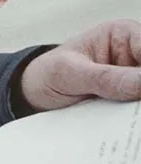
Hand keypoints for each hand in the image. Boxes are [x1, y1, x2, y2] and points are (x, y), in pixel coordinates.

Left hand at [20, 19, 140, 111]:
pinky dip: (134, 120)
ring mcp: (135, 80)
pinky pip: (137, 111)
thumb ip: (105, 78)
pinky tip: (128, 129)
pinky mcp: (130, 101)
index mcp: (123, 34)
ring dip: (138, 110)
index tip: (139, 90)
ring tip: (128, 119)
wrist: (33, 94)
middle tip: (133, 109)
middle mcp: (135, 55)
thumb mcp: (69, 73)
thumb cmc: (47, 73)